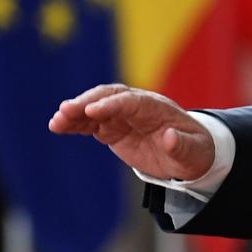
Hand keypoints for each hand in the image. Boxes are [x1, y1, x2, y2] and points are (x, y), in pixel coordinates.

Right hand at [48, 84, 215, 181]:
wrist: (190, 154)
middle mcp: (137, 107)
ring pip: (96, 108)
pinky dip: (75, 124)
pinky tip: (58, 127)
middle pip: (109, 97)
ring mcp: (123, 117)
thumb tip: (169, 138)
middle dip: (87, 102)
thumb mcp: (195, 153)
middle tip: (65, 111)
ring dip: (76, 113)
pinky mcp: (114, 129)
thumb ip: (183, 146)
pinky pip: (91, 123)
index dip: (111, 105)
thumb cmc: (196, 152)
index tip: (92, 111)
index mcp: (157, 108)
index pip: (131, 101)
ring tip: (56, 122)